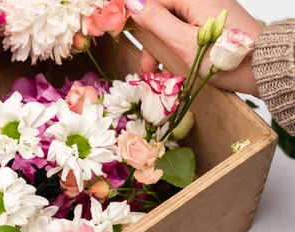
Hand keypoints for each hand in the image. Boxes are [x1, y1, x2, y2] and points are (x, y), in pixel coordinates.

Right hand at [126, 0, 263, 94]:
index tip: (120, 33)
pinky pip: (186, 30)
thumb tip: (132, 3)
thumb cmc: (224, 56)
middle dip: (150, 39)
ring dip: (161, 47)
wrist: (262, 68)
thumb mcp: (183, 42)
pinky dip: (176, 47)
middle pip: (162, 13)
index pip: (154, 0)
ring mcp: (209, 11)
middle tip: (146, 66)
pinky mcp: (214, 24)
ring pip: (172, 24)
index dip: (135, 15)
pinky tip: (172, 66)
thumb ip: (156, 21)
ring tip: (157, 72)